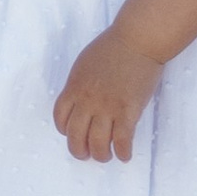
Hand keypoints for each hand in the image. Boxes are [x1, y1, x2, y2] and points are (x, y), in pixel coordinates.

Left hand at [53, 22, 163, 163]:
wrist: (136, 39)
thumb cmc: (112, 47)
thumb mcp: (84, 64)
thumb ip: (79, 84)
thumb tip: (79, 101)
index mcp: (74, 86)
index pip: (60, 117)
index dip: (65, 131)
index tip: (73, 134)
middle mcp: (87, 100)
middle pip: (75, 136)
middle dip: (79, 151)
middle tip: (87, 154)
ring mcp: (107, 107)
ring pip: (97, 144)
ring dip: (101, 155)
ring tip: (106, 155)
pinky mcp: (128, 111)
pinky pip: (122, 141)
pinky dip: (123, 153)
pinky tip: (125, 155)